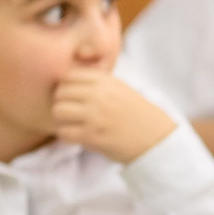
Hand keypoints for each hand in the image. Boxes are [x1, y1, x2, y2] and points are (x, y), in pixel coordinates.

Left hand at [51, 71, 176, 164]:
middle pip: (60, 92)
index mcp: (106, 81)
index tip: (74, 97)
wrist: (155, 139)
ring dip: (62, 119)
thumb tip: (66, 78)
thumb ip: (97, 82)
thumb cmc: (136, 114)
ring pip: (58, 111)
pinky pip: (63, 132)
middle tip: (72, 113)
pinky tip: (78, 136)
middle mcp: (99, 96)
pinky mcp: (91, 136)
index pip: (69, 76)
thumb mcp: (121, 89)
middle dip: (62, 103)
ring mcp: (95, 116)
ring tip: (74, 124)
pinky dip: (67, 135)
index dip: (66, 86)